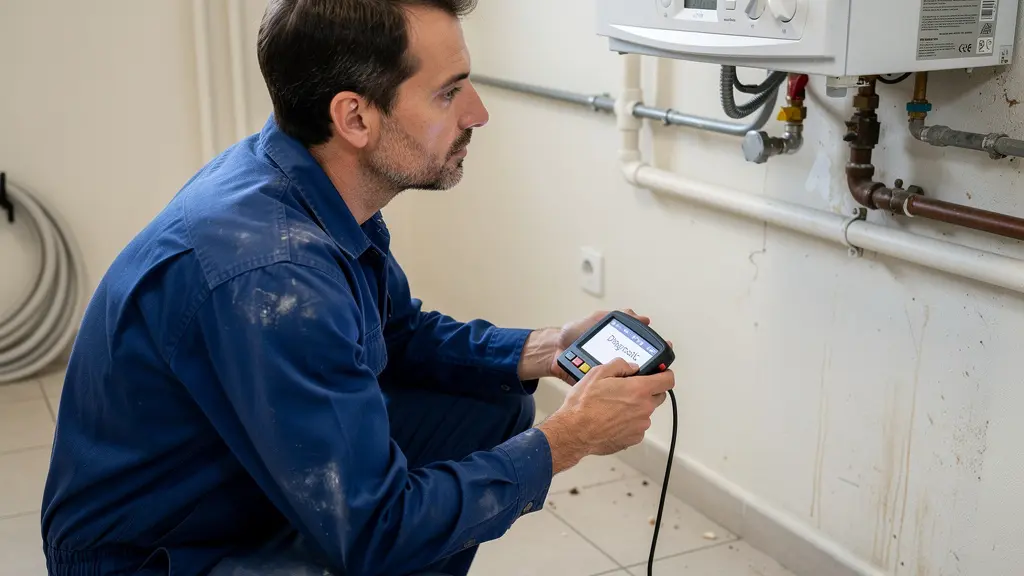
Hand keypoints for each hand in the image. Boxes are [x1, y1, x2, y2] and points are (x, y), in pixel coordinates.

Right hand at [537, 358, 675, 472]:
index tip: (661, 373)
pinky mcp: (633, 438)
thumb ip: (620, 366)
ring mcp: (640, 425)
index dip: (665, 374)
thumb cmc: (583, 405)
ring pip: (645, 412)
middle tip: (630, 389)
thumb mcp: (598, 373)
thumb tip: (631, 367)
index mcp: (639, 389)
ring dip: (636, 407)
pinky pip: (636, 426)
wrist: (574, 432)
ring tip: (613, 406)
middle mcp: (644, 408)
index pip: (667, 380)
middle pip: (658, 396)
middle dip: (648, 390)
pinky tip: (611, 419)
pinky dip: (628, 422)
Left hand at [549, 309, 663, 384]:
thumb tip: (644, 319)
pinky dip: (616, 391)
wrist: (553, 349)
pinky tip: (621, 387)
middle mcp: (619, 364)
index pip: (645, 352)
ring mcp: (610, 376)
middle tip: (655, 367)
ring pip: (629, 383)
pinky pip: (611, 390)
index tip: (664, 351)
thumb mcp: (598, 319)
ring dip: (634, 382)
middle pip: (641, 370)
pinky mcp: (599, 386)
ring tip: (640, 377)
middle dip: (650, 369)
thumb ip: (619, 317)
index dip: (656, 353)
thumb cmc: (574, 334)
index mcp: (621, 348)